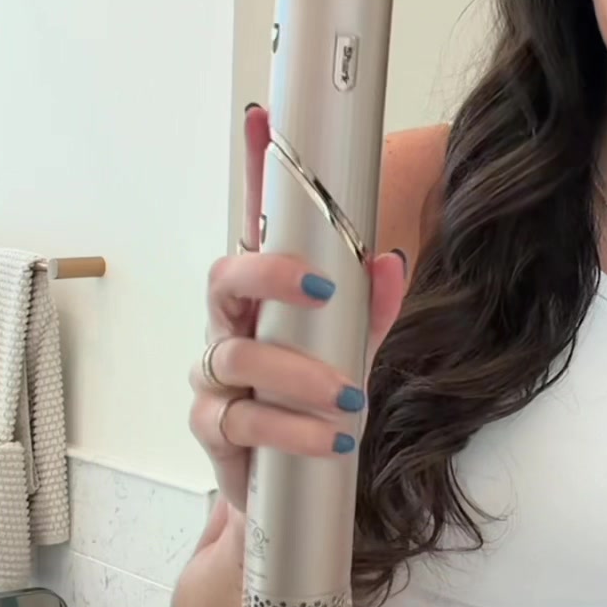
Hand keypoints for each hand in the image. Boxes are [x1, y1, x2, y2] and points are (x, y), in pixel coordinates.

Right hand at [188, 104, 407, 509]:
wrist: (283, 484)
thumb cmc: (309, 401)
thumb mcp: (353, 348)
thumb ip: (369, 307)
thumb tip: (390, 259)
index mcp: (260, 297)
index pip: (253, 222)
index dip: (253, 169)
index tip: (264, 123)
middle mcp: (229, 326)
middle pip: (223, 279)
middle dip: (269, 275)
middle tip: (324, 290)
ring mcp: (216, 378)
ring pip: (236, 358)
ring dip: (298, 375)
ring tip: (348, 395)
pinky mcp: (216, 431)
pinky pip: (243, 423)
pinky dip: (293, 430)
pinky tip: (332, 439)